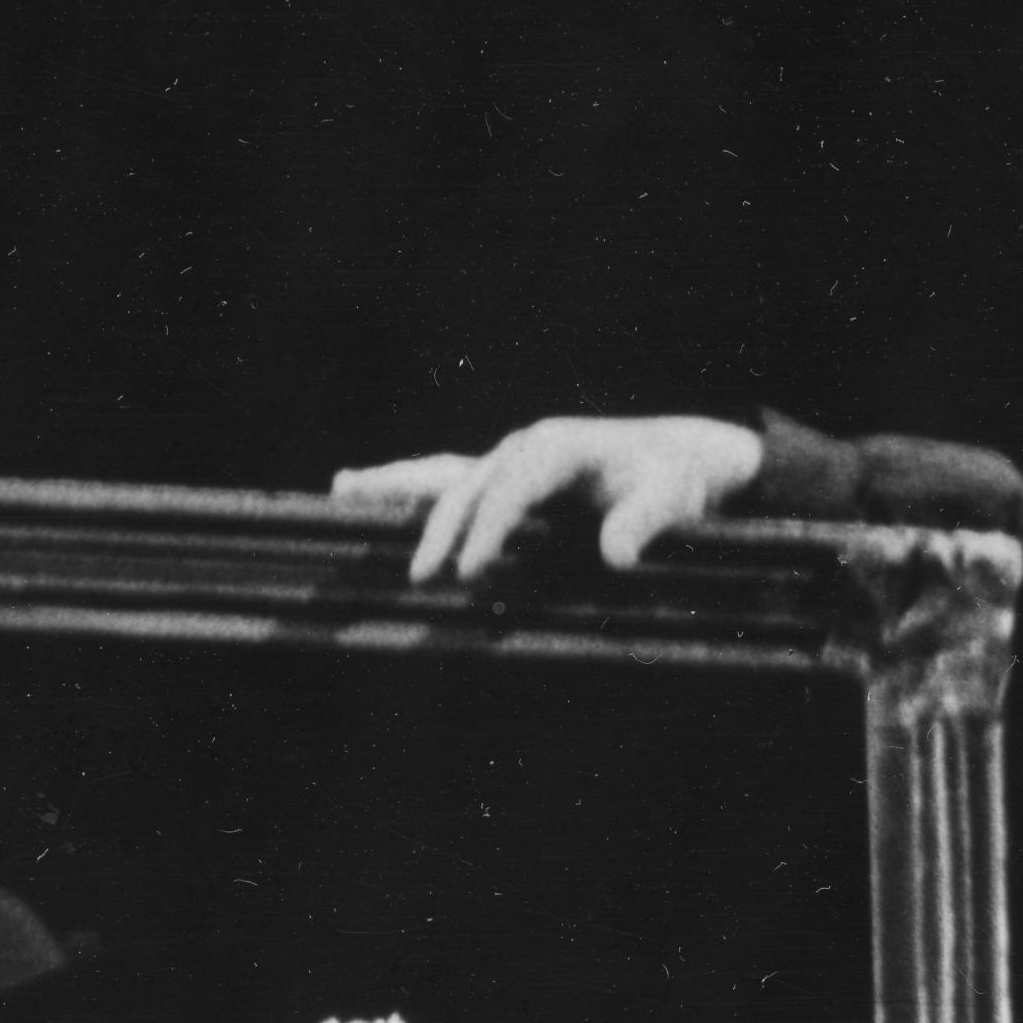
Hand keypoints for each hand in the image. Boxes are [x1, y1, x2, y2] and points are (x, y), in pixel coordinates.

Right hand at [332, 416, 763, 581]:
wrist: (679, 458)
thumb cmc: (675, 481)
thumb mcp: (672, 500)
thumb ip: (645, 524)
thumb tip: (618, 557)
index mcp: (557, 446)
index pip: (513, 488)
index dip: (491, 529)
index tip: (473, 571)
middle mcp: (523, 446)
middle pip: (469, 485)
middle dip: (442, 528)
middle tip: (425, 577)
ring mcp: (508, 460)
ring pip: (444, 475)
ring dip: (395, 485)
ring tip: (344, 489)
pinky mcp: (504, 479)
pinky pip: (448, 484)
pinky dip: (407, 489)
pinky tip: (356, 491)